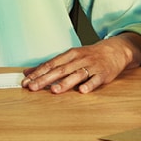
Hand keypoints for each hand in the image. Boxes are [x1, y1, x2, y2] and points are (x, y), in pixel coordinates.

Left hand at [21, 33, 140, 94]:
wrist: (114, 50)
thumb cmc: (89, 55)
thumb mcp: (69, 57)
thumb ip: (50, 65)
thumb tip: (28, 72)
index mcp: (70, 55)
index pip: (50, 64)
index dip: (38, 73)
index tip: (26, 81)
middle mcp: (79, 59)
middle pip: (60, 70)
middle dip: (46, 79)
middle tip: (33, 87)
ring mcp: (91, 66)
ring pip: (76, 74)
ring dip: (65, 83)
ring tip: (54, 90)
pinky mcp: (103, 74)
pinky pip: (95, 80)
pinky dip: (89, 85)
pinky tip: (82, 91)